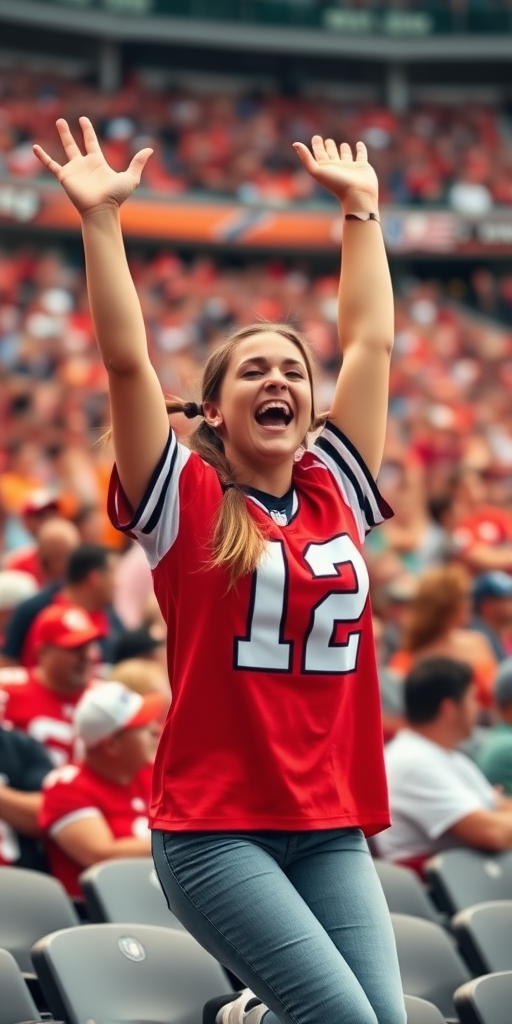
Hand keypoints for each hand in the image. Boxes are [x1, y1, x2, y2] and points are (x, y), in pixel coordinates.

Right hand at [33, 117, 152, 215]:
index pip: (91, 142)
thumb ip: (138, 163)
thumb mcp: (130, 178)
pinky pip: (51, 165)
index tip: (84, 120)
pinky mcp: (65, 177)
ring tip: (58, 122)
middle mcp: (84, 165)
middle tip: (64, 120)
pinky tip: (34, 147)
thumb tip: (150, 149)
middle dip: (70, 133)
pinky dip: (42, 157)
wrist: (101, 209)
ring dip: (61, 136)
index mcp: (97, 162)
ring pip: (65, 149)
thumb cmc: (115, 197)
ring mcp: (74, 170)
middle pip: (75, 144)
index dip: (87, 131)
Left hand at [293, 136, 377, 208]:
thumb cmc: (337, 184)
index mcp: (326, 168)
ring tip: (343, 144)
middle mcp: (337, 167)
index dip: (317, 146)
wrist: (357, 195)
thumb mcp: (317, 171)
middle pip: (332, 154)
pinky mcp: (362, 166)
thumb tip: (295, 144)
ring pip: (346, 155)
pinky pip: (361, 155)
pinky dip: (361, 149)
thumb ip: (306, 158)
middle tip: (327, 140)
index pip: (320, 154)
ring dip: (344, 149)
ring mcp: (350, 167)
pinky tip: (359, 144)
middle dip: (329, 147)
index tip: (316, 137)